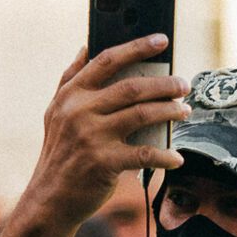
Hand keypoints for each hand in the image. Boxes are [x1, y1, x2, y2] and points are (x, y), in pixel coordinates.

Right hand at [19, 36, 189, 230]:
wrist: (50, 197)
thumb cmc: (61, 153)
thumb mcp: (56, 112)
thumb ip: (71, 79)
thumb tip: (85, 47)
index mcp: (71, 94)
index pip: (106, 60)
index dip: (136, 47)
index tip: (162, 39)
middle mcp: (79, 111)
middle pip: (132, 87)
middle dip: (164, 84)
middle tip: (184, 85)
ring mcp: (91, 136)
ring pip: (142, 114)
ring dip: (170, 111)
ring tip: (185, 111)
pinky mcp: (104, 162)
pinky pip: (145, 154)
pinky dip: (165, 156)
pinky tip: (177, 157)